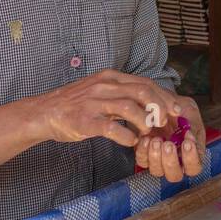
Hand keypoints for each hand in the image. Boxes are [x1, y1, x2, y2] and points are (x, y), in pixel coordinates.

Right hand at [33, 69, 183, 147]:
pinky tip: (131, 142)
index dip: (164, 97)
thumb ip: (123, 94)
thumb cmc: (76, 104)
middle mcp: (104, 86)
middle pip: (142, 92)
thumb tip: (151, 103)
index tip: (176, 110)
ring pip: (129, 107)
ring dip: (145, 121)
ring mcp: (94, 103)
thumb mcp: (101, 90)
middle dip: (160, 107)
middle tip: (166, 122)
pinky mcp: (85, 121)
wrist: (44, 112)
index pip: (145, 83)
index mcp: (110, 77)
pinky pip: (111, 127)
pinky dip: (126, 136)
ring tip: (148, 132)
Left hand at [134, 95, 204, 182]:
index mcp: (191, 153)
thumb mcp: (189, 110)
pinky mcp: (144, 154)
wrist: (160, 102)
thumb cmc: (178, 109)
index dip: (191, 158)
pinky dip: (143, 151)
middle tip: (169, 144)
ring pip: (157, 171)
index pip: (194, 168)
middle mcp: (175, 161)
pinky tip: (146, 138)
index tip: (187, 142)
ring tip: (156, 139)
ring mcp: (158, 160)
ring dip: (156, 157)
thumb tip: (189, 134)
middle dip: (171, 161)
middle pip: (174, 175)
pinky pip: (142, 160)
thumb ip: (191, 122)